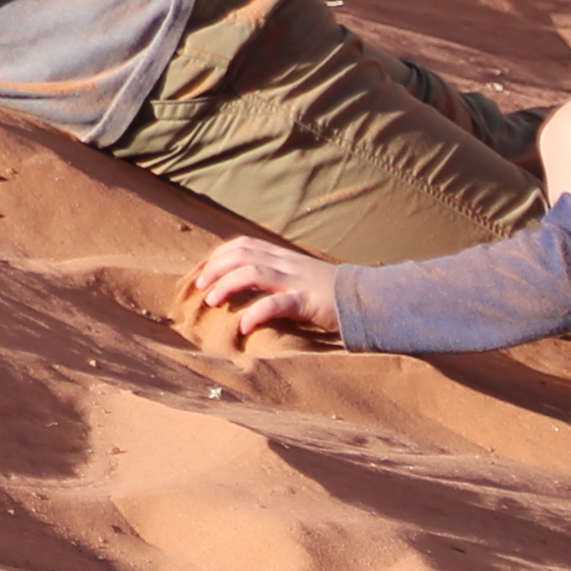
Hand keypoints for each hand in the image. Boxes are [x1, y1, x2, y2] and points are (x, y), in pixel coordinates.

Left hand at [183, 237, 341, 349]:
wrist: (370, 300)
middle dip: (216, 268)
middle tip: (200, 287)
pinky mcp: (308, 301)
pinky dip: (256, 313)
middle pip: (242, 254)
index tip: (204, 271)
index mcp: (285, 257)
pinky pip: (277, 304)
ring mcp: (298, 280)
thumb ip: (279, 276)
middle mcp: (287, 264)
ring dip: (227, 285)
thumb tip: (249, 284)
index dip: (220, 255)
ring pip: (253, 272)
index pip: (245, 244)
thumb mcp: (302, 277)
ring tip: (212, 302)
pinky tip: (244, 326)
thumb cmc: (332, 293)